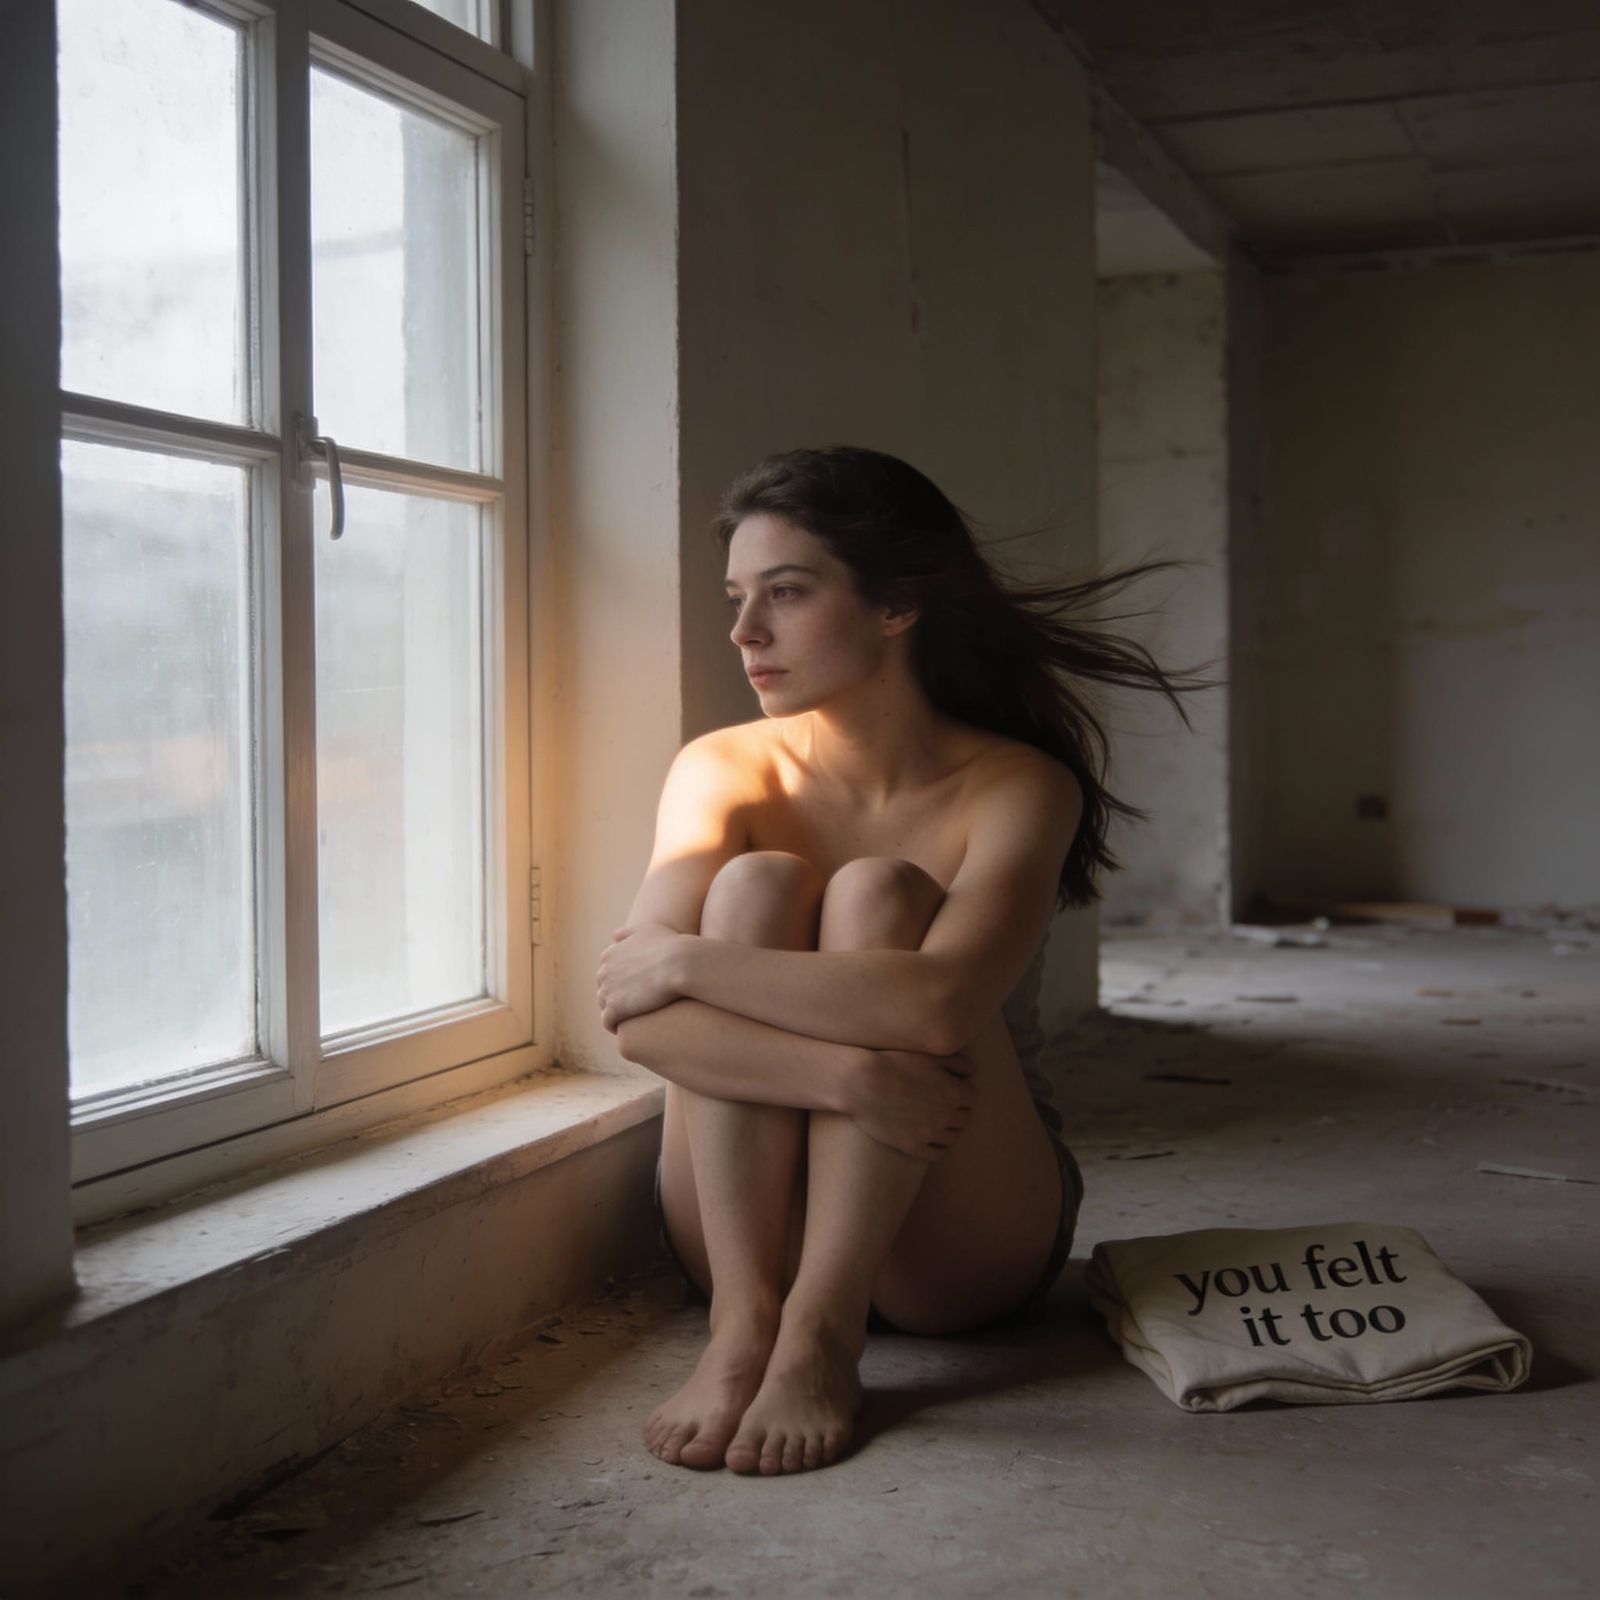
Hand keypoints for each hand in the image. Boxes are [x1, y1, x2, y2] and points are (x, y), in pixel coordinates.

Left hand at [596, 922, 687, 1032]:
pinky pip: (607, 1022)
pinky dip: (613, 1026)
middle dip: (616, 996)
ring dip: (615, 1011)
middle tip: (635, 1004)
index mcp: (609, 954)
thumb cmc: (670, 945)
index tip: (633, 988)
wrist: (681, 963)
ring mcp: (607, 991)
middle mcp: (603, 971)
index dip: (620, 980)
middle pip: (604, 988)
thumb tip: (614, 936)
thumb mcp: (647, 930)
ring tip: (632, 1018)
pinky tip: (625, 1028)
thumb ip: (628, 933)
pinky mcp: (615, 1009)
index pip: (608, 971)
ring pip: (605, 1006)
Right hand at [843, 1048, 977, 1162]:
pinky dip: (938, 1147)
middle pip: (965, 1118)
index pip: (972, 1098)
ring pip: (953, 1137)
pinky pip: (937, 1154)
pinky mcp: (913, 1147)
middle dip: (957, 1110)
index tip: (950, 1088)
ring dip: (949, 1129)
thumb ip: (957, 1062)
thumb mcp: (929, 1056)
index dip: (961, 1091)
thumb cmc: (894, 1062)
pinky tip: (930, 1138)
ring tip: (937, 1121)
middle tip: (942, 1103)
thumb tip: (974, 1072)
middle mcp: (947, 1116)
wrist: (862, 1083)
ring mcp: (930, 1134)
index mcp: (954, 1092)